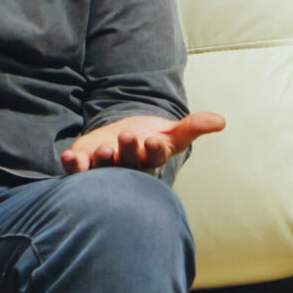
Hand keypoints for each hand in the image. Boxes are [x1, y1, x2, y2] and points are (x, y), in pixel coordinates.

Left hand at [60, 111, 225, 174]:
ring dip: (102, 161)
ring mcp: (105, 170)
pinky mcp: (84, 167)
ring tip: (103, 150)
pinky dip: (73, 166)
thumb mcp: (172, 132)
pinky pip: (77, 171)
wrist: (120, 144)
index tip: (153, 141)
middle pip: (128, 163)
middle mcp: (128, 168)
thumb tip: (221, 121)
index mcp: (151, 159)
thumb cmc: (148, 140)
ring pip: (103, 169)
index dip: (154, 150)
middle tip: (127, 138)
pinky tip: (70, 156)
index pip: (155, 156)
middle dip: (128, 152)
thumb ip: (194, 126)